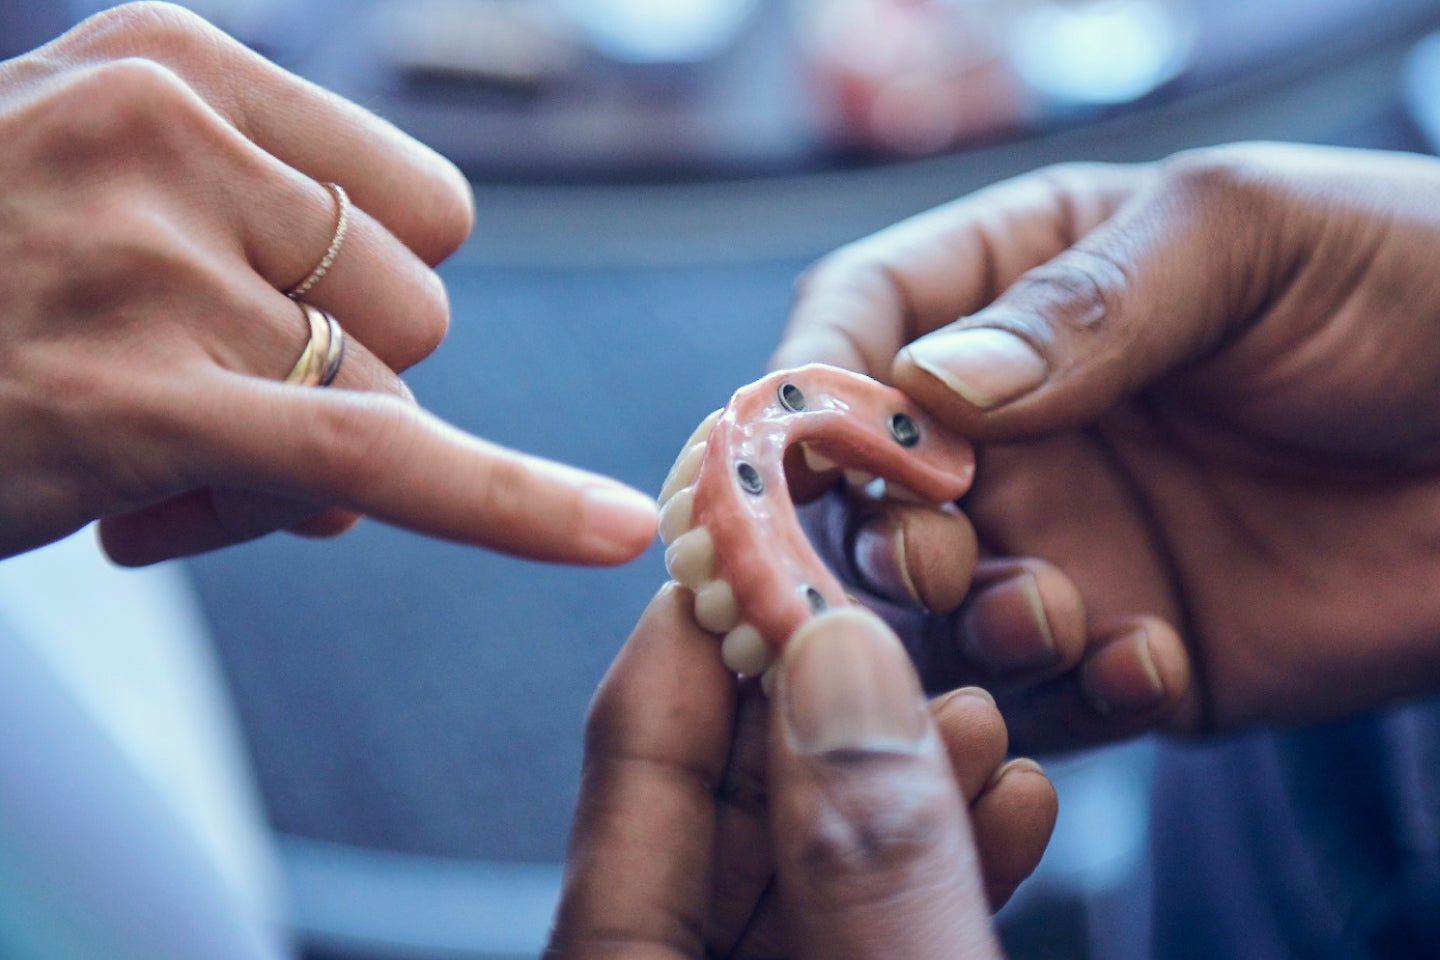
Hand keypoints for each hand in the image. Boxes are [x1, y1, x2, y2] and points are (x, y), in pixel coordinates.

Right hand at [0, 2, 655, 565]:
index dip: (370, 296)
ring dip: (290, 466)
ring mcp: (151, 262)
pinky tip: (610, 535)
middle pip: (411, 309)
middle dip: (333, 385)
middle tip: (187, 414)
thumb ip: (246, 280)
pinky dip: (513, 506)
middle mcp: (164, 137)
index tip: (280, 327)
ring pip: (379, 401)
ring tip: (139, 461)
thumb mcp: (82, 213)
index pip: (413, 205)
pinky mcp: (144, 395)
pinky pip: (383, 455)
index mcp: (165, 64)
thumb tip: (374, 472)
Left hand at [549, 584, 1055, 958]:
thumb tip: (838, 660)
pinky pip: (864, 924)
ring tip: (981, 721)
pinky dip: (933, 870)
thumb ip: (864, 864)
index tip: (766, 525)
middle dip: (821, 702)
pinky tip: (1011, 806)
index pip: (633, 760)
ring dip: (899, 783)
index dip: (698, 624)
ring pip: (807, 860)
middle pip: (721, 799)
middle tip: (888, 619)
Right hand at [774, 142, 1439, 747]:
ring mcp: (1068, 538)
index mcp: (1021, 290)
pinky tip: (1151, 662)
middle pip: (869, 485)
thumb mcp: (1247, 237)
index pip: (862, 319)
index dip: (816, 380)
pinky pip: (1049, 699)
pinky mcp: (1128, 646)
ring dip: (967, 624)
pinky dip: (1072, 697)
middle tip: (926, 553)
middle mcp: (1020, 425)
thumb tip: (926, 386)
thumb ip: (1083, 305)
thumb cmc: (1413, 286)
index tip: (814, 443)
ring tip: (1058, 611)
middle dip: (874, 530)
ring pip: (935, 609)